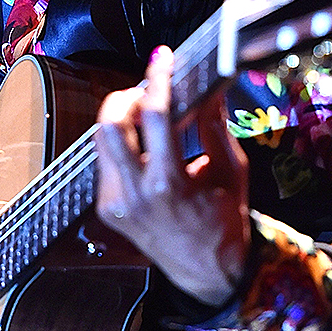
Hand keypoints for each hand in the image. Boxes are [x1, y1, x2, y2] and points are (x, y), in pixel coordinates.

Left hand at [94, 47, 250, 306]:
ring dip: (121, 120)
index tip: (163, 58)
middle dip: (125, 97)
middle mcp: (134, 194)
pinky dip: (122, 146)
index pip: (154, 116)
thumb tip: (208, 85)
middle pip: (108, 124)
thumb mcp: (230, 170)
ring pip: (101, 141)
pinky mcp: (106, 209)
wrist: (208, 272)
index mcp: (169, 183)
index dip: (157, 79)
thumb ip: (214, 125)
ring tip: (145, 115)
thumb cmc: (225, 219)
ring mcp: (115, 204)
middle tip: (146, 91)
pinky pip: (106, 163)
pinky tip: (143, 146)